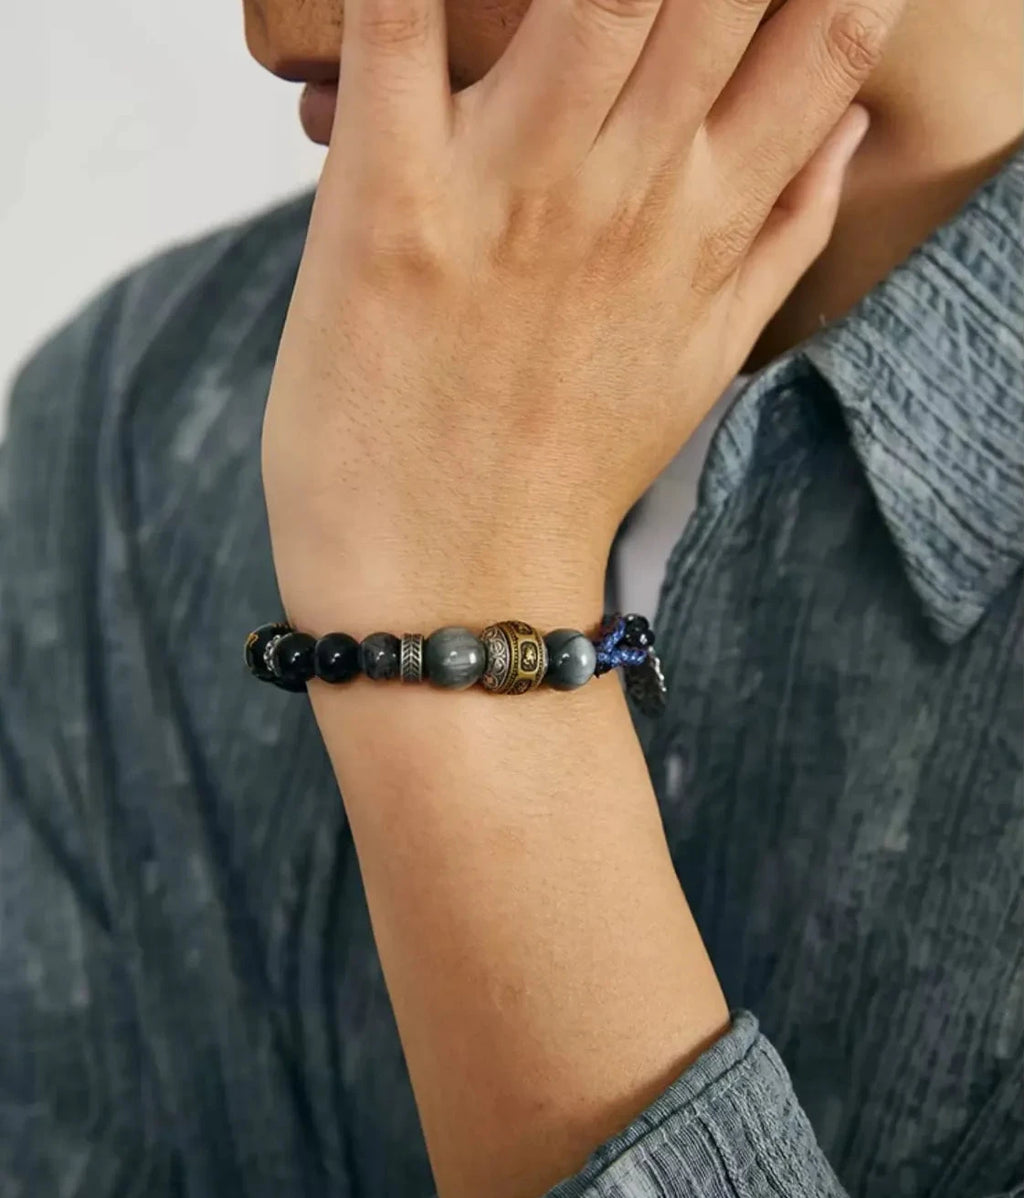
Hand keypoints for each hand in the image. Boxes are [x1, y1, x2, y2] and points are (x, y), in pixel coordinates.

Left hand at [263, 0, 896, 631]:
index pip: (830, 36)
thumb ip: (783, 234)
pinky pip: (394, 32)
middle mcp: (630, 189)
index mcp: (707, 221)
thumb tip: (851, 129)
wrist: (449, 579)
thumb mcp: (702, 356)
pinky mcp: (388, 201)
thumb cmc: (569, 469)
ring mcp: (511, 189)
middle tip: (668, 0)